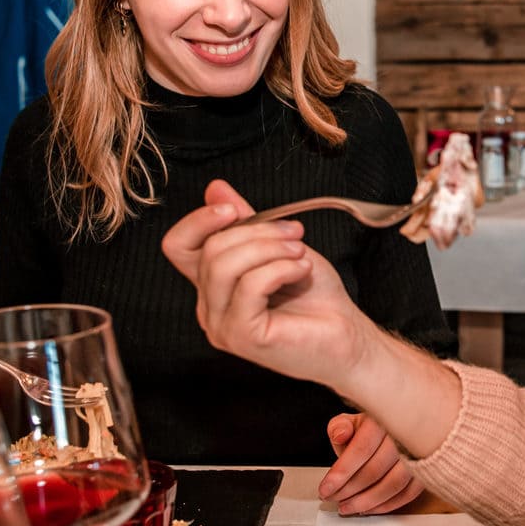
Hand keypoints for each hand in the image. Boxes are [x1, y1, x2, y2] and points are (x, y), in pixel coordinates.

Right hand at [164, 180, 373, 390]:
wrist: (347, 336)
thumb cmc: (316, 298)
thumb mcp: (278, 247)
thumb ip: (245, 222)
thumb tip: (216, 189)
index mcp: (212, 285)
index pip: (177, 246)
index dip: (199, 220)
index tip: (235, 208)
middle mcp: (209, 307)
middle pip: (210, 250)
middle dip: (257, 231)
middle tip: (294, 233)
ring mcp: (222, 325)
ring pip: (224, 264)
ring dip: (270, 248)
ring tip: (300, 253)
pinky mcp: (242, 337)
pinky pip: (250, 285)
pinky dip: (280, 268)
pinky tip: (301, 271)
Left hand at [319, 413, 424, 514]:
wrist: (403, 429)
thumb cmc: (375, 429)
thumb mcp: (353, 421)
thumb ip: (340, 427)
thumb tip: (340, 434)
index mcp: (383, 419)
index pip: (361, 449)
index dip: (341, 473)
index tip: (325, 489)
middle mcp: (404, 435)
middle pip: (375, 470)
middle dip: (349, 490)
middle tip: (333, 498)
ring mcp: (418, 454)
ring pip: (393, 485)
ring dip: (367, 502)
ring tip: (348, 506)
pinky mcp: (425, 470)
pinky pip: (408, 493)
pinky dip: (387, 505)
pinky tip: (370, 508)